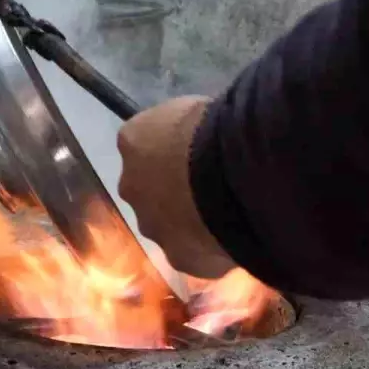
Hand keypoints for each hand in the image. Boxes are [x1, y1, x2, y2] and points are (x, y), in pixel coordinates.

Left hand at [116, 95, 234, 278]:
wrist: (237, 174)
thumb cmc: (222, 127)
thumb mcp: (199, 110)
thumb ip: (187, 130)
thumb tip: (200, 138)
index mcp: (134, 140)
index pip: (142, 145)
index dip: (170, 151)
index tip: (195, 153)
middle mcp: (131, 185)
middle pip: (148, 190)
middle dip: (173, 191)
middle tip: (209, 189)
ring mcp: (152, 225)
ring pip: (167, 226)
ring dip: (189, 223)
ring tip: (226, 217)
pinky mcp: (179, 258)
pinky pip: (195, 254)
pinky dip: (210, 249)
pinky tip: (236, 240)